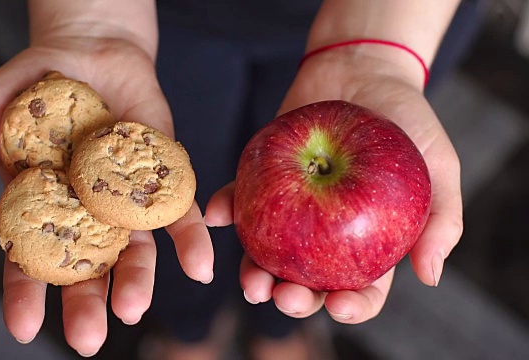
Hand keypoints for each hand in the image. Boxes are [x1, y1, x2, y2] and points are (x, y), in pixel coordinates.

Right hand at [0, 37, 213, 355]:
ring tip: (132, 307)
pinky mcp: (161, 180)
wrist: (92, 51)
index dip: (24, 294)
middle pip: (85, 268)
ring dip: (136, 280)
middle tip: (88, 340)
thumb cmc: (33, 83)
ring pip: (133, 250)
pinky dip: (188, 239)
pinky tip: (198, 266)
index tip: (22, 329)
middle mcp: (85, 215)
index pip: (29, 260)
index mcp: (41, 209)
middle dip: (85, 305)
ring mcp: (123, 201)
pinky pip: (176, 213)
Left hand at [205, 47, 461, 323]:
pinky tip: (217, 216)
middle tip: (283, 298)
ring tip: (251, 282)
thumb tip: (430, 277)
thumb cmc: (408, 120)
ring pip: (270, 253)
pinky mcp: (266, 178)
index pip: (362, 288)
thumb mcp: (439, 165)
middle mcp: (327, 233)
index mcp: (369, 242)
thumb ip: (442, 219)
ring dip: (255, 273)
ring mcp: (292, 208)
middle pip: (309, 280)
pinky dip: (227, 208)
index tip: (339, 307)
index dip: (351, 306)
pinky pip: (242, 199)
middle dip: (294, 298)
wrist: (363, 68)